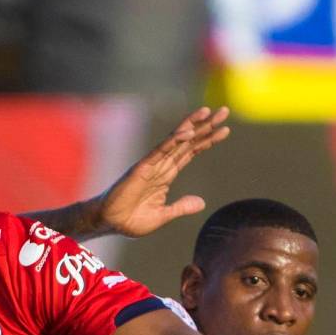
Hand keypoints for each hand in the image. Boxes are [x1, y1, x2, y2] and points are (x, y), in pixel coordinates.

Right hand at [98, 106, 229, 237]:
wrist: (110, 223)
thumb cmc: (131, 220)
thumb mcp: (163, 215)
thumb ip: (181, 207)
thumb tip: (201, 203)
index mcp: (166, 175)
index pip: (190, 152)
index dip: (207, 140)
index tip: (225, 130)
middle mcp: (161, 165)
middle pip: (188, 141)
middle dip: (206, 126)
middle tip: (225, 111)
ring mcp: (152, 165)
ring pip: (176, 141)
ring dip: (193, 125)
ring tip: (209, 111)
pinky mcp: (142, 168)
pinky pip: (160, 151)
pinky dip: (174, 141)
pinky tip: (187, 131)